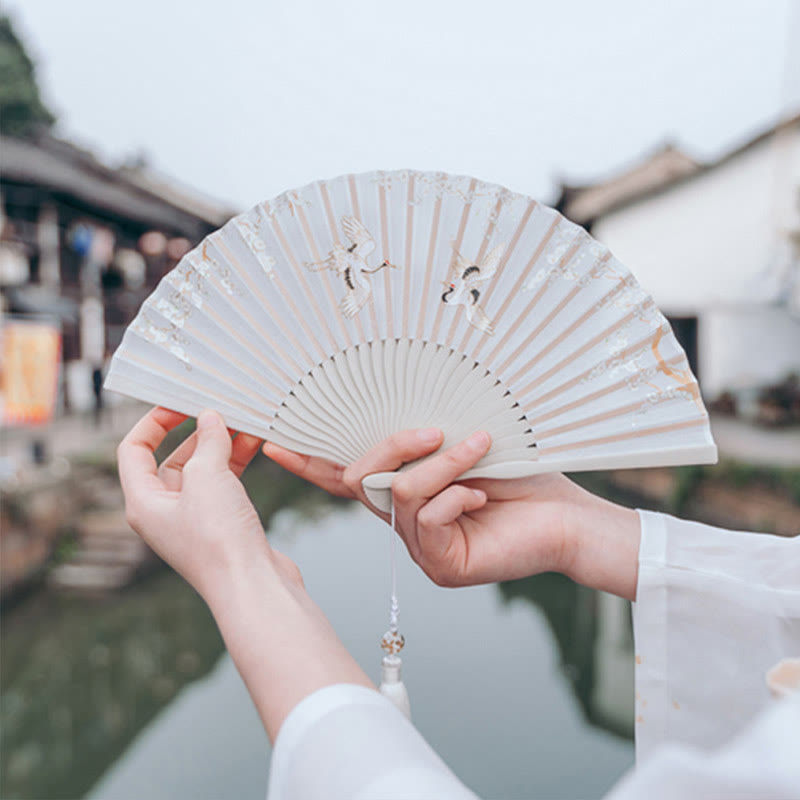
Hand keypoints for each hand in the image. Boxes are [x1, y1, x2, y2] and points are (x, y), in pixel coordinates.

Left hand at [117, 406, 298, 598]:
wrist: (253, 584)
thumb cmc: (219, 540)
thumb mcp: (207, 477)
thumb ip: (208, 442)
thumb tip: (212, 418)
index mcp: (144, 503)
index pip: (134, 450)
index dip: (154, 422)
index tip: (180, 402)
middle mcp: (165, 512)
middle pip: (173, 459)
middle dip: (197, 432)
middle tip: (220, 409)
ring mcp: (195, 520)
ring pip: (204, 470)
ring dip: (222, 445)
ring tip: (245, 421)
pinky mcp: (223, 524)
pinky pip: (225, 483)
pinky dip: (237, 462)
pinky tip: (255, 444)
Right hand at [264, 431, 640, 598]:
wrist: (567, 517)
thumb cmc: (523, 478)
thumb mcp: (464, 446)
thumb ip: (426, 441)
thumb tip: (401, 419)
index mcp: (406, 491)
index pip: (345, 476)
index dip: (307, 462)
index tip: (272, 442)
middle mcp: (404, 521)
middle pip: (359, 479)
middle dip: (393, 447)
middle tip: (436, 430)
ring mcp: (419, 545)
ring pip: (400, 494)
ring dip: (442, 465)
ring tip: (480, 449)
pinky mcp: (440, 564)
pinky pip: (426, 518)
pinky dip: (456, 496)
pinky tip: (483, 500)